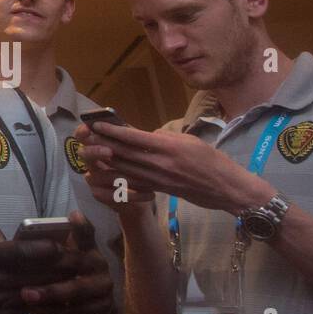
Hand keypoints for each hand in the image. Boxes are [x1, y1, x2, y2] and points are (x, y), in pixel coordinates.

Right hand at [0, 225, 70, 313]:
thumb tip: (9, 238)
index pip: (23, 252)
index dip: (46, 248)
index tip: (62, 244)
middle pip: (37, 273)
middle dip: (61, 266)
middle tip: (79, 260)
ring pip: (37, 292)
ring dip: (56, 285)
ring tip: (73, 277)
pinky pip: (28, 308)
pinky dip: (41, 300)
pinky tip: (52, 294)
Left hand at [20, 212, 114, 313]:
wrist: (85, 302)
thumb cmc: (62, 271)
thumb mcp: (58, 255)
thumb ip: (45, 245)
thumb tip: (15, 233)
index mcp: (89, 246)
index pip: (88, 233)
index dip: (82, 225)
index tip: (73, 216)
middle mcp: (100, 264)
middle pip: (76, 264)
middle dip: (50, 267)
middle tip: (26, 273)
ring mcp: (104, 287)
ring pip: (76, 290)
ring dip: (49, 294)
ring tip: (25, 295)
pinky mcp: (102, 308)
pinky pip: (76, 311)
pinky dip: (53, 310)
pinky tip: (34, 309)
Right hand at [76, 122, 153, 211]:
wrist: (139, 195)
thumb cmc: (136, 165)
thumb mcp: (133, 148)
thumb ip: (128, 136)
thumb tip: (128, 126)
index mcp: (95, 147)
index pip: (82, 136)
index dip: (82, 132)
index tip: (89, 128)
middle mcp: (91, 163)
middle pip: (84, 155)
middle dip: (96, 151)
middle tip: (109, 151)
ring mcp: (94, 181)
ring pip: (101, 177)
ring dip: (121, 177)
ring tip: (143, 177)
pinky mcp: (101, 196)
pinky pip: (113, 196)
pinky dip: (133, 195)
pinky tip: (150, 194)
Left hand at [81, 122, 270, 213]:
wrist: (228, 190)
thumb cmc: (212, 160)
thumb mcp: (188, 140)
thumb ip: (163, 137)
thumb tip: (141, 134)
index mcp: (168, 147)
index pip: (132, 137)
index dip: (111, 130)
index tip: (95, 123)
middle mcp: (159, 164)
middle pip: (124, 153)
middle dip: (102, 143)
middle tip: (84, 135)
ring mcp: (158, 179)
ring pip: (125, 168)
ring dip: (105, 159)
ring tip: (90, 150)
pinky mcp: (159, 190)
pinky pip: (134, 181)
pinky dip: (118, 174)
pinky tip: (106, 168)